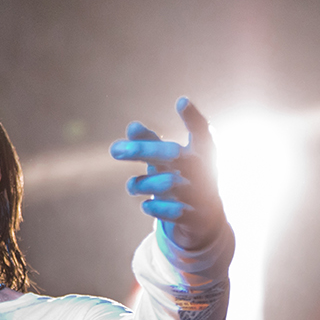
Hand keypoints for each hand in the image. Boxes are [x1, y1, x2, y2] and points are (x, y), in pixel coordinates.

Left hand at [109, 97, 224, 250]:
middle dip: (142, 150)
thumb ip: (151, 142)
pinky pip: (173, 212)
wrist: (205, 219)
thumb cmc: (182, 178)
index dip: (193, 118)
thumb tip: (132, 126)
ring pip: (169, 184)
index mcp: (201, 153)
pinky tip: (145, 205)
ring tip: (131, 186)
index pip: (202, 132)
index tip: (181, 101)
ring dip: (144, 184)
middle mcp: (203, 171)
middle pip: (173, 155)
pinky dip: (155, 208)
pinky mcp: (195, 217)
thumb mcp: (168, 160)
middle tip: (113, 150)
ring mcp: (201, 194)